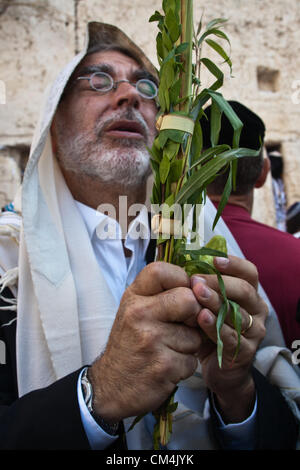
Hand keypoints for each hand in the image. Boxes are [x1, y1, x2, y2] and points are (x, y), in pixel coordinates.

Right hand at [88, 262, 201, 423]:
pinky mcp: (163, 366)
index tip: (181, 293)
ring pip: (195, 335)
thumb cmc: (129, 344)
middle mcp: (139, 314)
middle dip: (193, 316)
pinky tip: (167, 367)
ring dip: (188, 346)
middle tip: (182, 326)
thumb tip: (197, 284)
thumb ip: (160, 294)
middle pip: (188, 299)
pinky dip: (184, 366)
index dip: (181, 280)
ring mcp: (151, 340)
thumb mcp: (134, 311)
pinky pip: (192, 360)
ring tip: (168, 350)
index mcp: (133, 297)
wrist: (110, 386)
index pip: (162, 271)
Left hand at [191, 255, 267, 422]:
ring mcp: (254, 331)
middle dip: (219, 283)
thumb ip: (202, 286)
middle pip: (244, 290)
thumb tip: (181, 261)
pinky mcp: (246, 351)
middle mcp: (256, 310)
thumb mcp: (208, 305)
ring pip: (237, 313)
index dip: (233, 264)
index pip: (249, 272)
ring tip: (197, 294)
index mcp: (249, 293)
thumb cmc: (210, 329)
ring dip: (216, 302)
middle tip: (196, 280)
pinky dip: (216, 326)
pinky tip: (201, 317)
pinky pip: (232, 336)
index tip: (213, 259)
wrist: (219, 369)